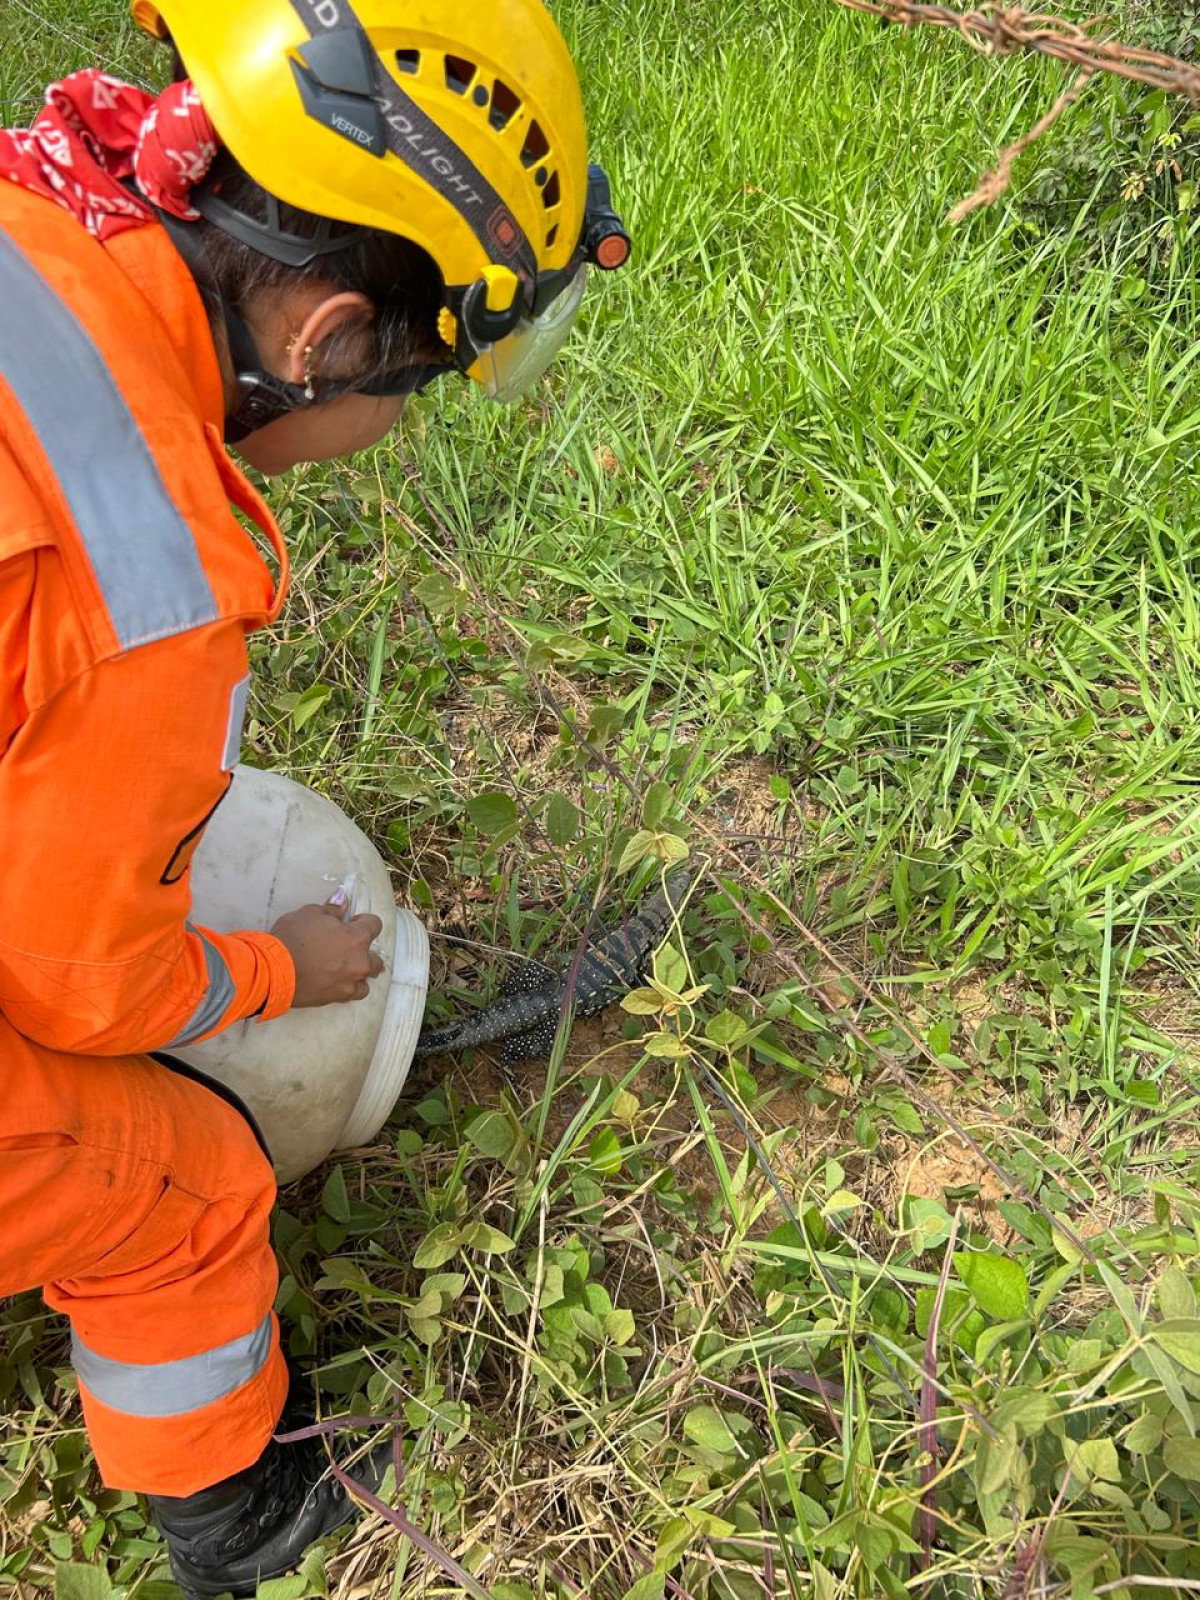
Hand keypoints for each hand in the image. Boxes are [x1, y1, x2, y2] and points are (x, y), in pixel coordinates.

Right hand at [270, 894, 384, 1008]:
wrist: (274, 971)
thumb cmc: (292, 938)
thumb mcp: (310, 913)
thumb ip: (332, 909)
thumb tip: (343, 901)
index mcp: (357, 937)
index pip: (375, 924)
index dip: (364, 921)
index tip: (352, 922)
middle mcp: (360, 961)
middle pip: (376, 957)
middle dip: (364, 951)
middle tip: (346, 948)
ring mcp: (351, 981)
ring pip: (367, 978)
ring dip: (360, 972)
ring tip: (346, 969)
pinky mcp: (338, 997)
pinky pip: (353, 993)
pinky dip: (349, 987)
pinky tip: (338, 982)